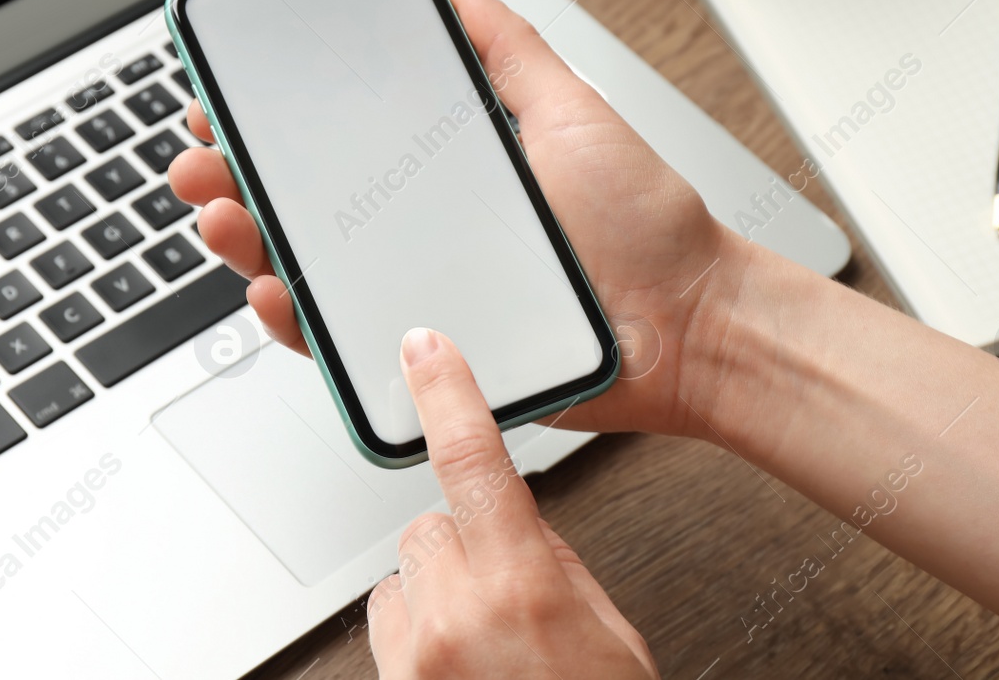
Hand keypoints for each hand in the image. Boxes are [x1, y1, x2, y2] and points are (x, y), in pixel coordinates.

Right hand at [167, 0, 743, 440]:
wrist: (690, 323)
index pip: (341, 142)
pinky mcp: (431, 353)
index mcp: (446, 172)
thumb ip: (511, 52)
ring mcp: (421, 290)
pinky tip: (274, 291)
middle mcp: (422, 230)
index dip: (277, 122)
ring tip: (224, 216)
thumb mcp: (572, 114)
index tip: (232, 100)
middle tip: (204, 160)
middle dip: (239, 179)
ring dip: (251, 242)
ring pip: (312, 272)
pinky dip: (298, 323)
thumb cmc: (646, 226)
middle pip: (309, 205)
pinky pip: (346, 342)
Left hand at [367, 326, 657, 677]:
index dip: (448, 395)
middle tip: (511, 602)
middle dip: (466, 546)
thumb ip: (556, 566)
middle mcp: (455, 616)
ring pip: (405, 574)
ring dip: (437, 593)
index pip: (473, 463)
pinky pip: (387, 625)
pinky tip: (460, 669)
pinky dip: (417, 633)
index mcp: (523, 587)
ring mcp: (415, 659)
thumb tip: (516, 523)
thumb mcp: (610, 637)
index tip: (424, 350)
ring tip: (486, 648)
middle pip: (432, 525)